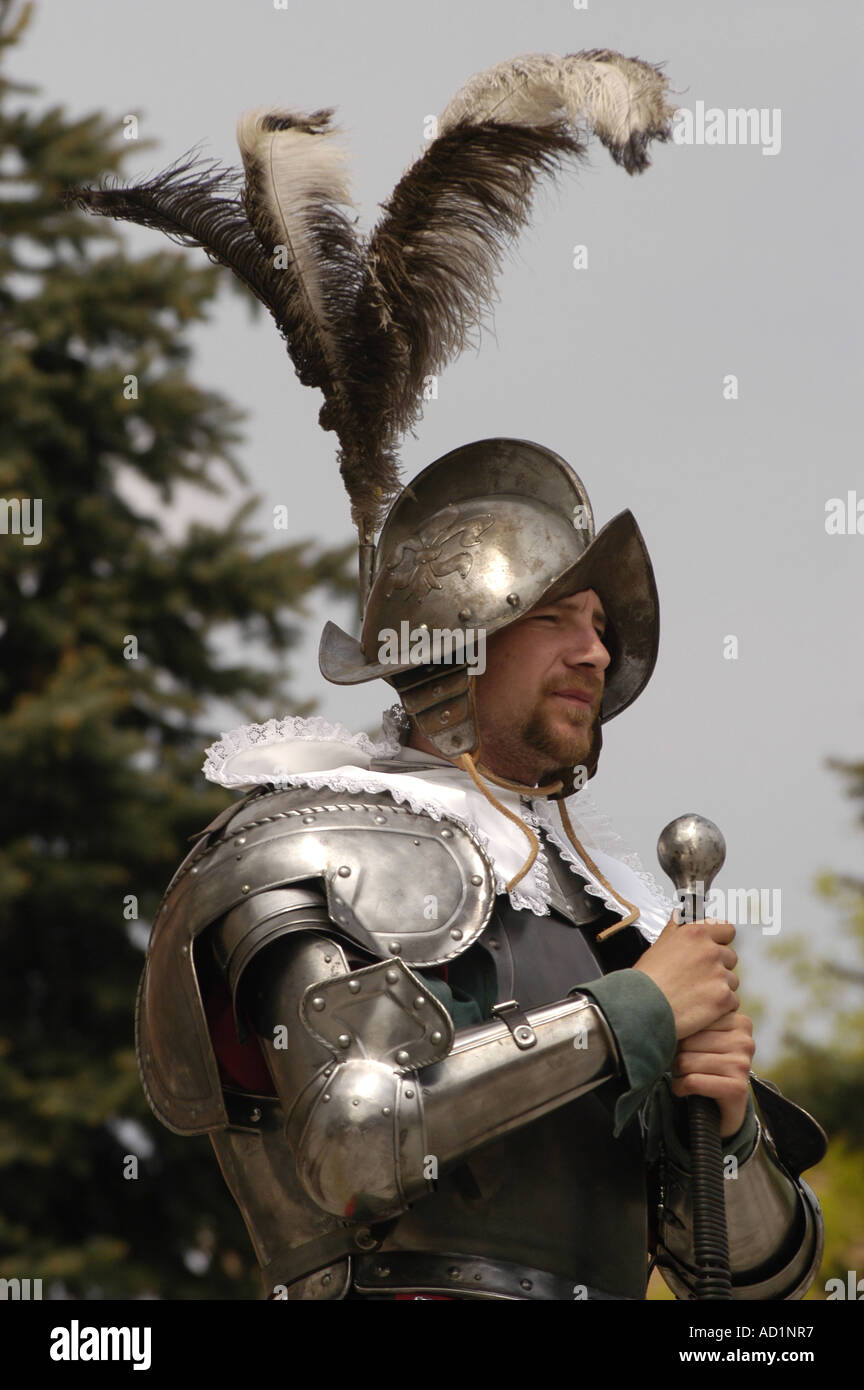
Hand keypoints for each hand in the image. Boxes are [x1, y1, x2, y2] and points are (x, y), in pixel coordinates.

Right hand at [633, 914, 738, 1039]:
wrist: (643, 1006)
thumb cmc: (647, 979)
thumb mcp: (659, 945)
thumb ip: (675, 929)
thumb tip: (679, 917)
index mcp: (695, 934)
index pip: (727, 930)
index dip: (720, 941)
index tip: (716, 947)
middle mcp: (710, 951)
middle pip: (730, 958)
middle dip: (719, 967)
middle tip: (699, 978)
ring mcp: (718, 975)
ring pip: (731, 981)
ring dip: (720, 987)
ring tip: (697, 994)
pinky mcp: (723, 998)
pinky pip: (732, 1001)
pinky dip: (721, 1007)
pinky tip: (702, 1007)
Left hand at [670, 1012, 755, 1138]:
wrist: (719, 1110)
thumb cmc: (703, 1064)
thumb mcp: (700, 1036)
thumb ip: (693, 1018)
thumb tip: (668, 1005)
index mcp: (739, 1021)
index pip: (693, 1019)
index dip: (682, 1035)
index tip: (688, 1047)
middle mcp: (745, 1040)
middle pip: (688, 1040)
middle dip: (677, 1055)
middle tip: (685, 1065)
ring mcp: (743, 1064)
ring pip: (686, 1061)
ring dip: (677, 1073)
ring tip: (686, 1076)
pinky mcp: (737, 1088)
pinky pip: (692, 1081)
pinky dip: (680, 1087)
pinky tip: (685, 1089)